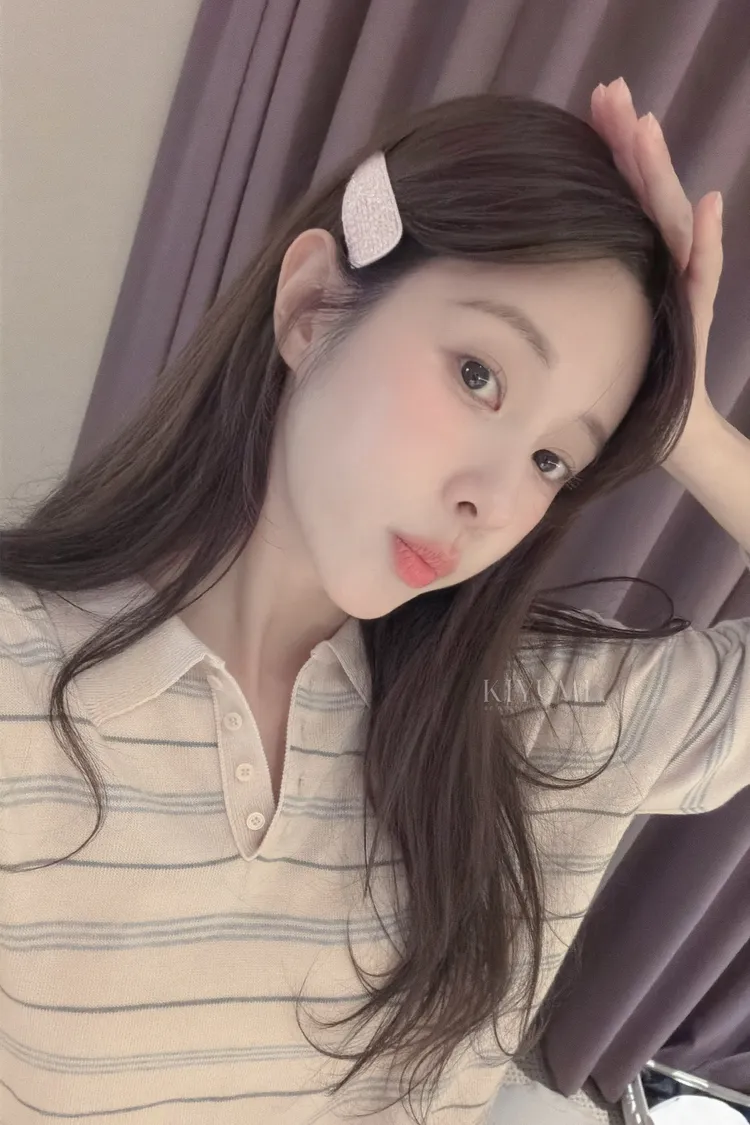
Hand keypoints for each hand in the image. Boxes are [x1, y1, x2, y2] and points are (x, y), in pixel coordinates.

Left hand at [589, 78, 723, 459]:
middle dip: (630, 143)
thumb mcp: (576, 331)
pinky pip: (702, 278)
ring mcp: (680, 290)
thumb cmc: (613, 387)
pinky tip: (705, 206)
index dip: (610, 150)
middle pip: (645, 196)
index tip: (593, 104)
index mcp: (630, 266)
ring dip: (658, 177)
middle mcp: (658, 269)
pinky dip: (704, 243)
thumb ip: (555, 298)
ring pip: (670, 224)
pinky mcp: (695, 321)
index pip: (620, 196)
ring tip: (645, 130)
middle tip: (612, 92)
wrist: (663, 434)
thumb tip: (509, 259)